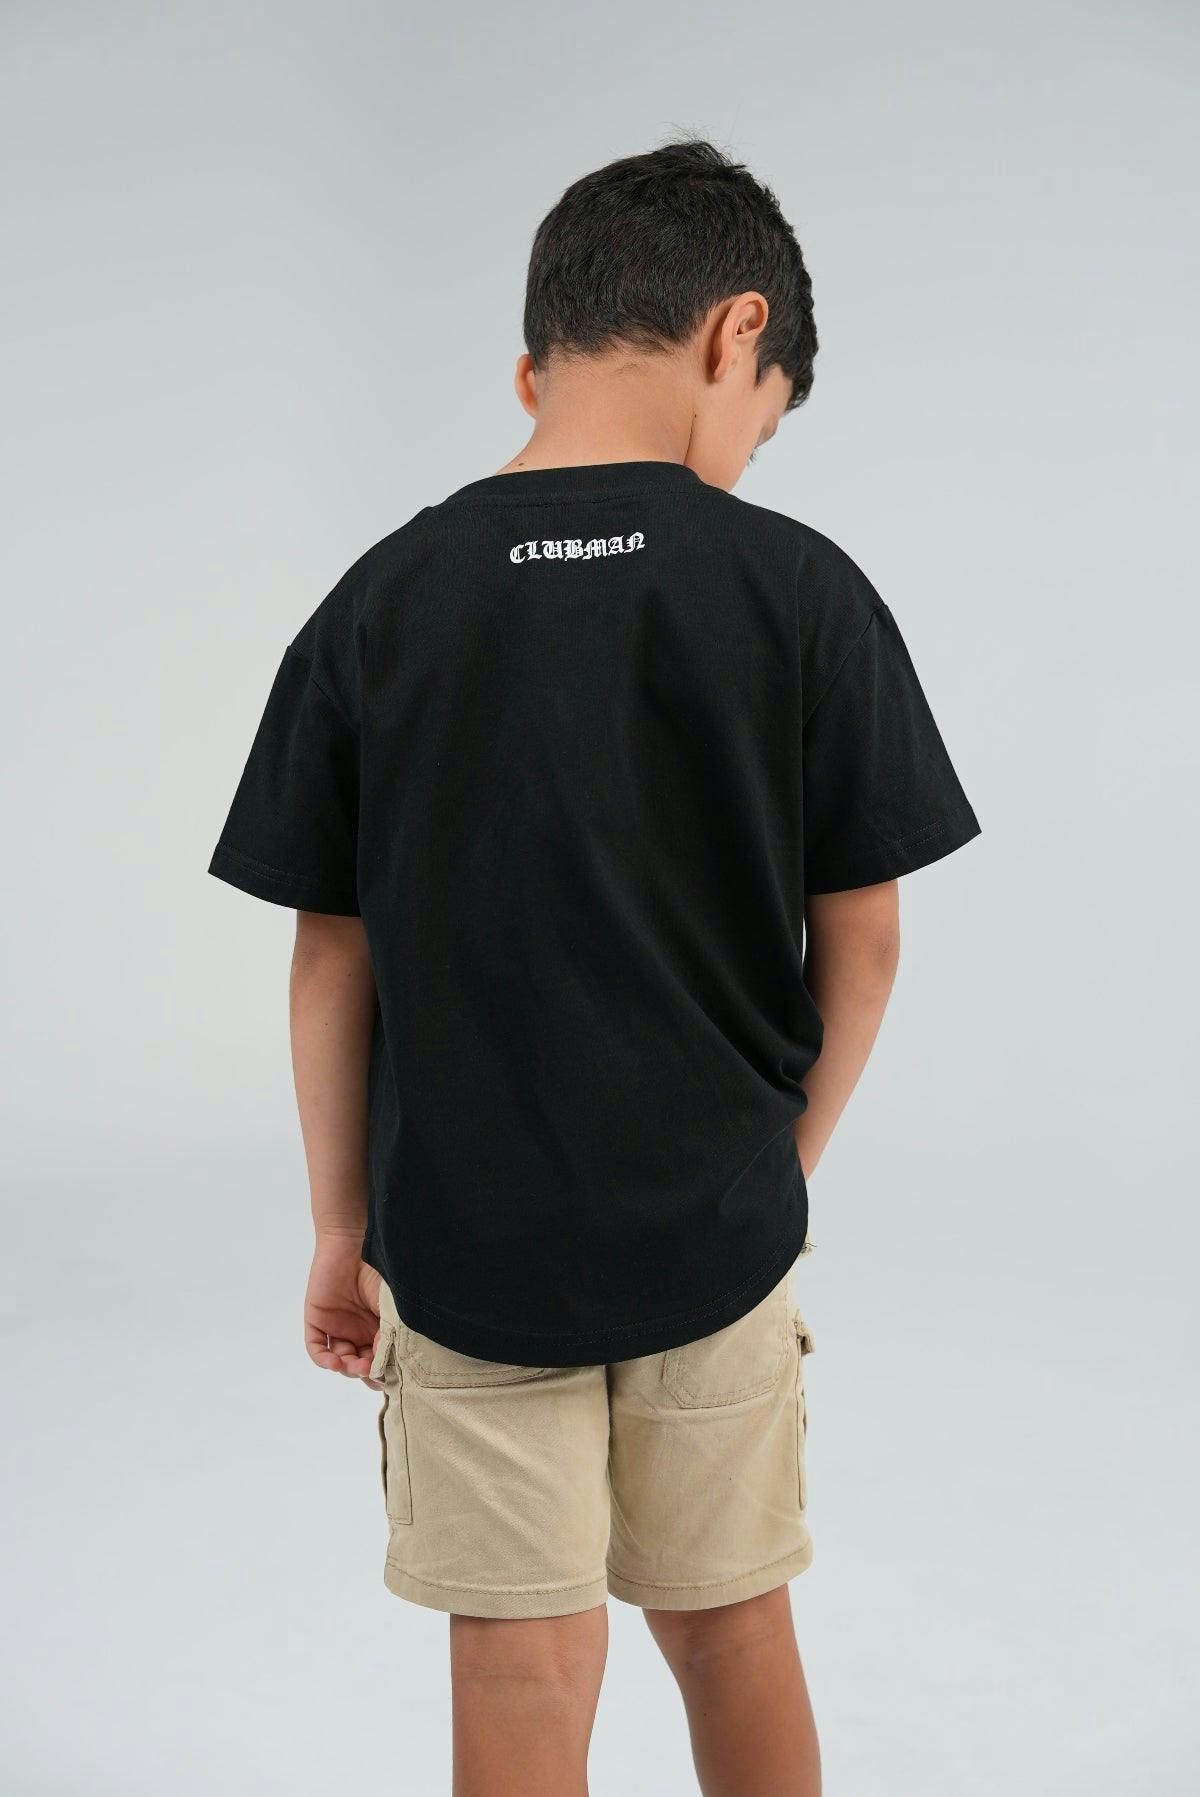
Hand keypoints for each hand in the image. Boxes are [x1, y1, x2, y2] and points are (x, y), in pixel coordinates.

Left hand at [304, 1237, 383, 1386]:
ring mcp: (337, 1327)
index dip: (384, 1371)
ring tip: (355, 1367)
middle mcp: (358, 1331)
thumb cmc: (379, 1270)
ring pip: (340, 1360)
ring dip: (348, 1368)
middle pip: (360, 1364)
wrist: (353, 1243)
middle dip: (366, 1373)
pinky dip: (324, 1360)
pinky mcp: (317, 1321)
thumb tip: (389, 1364)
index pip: (380, 1358)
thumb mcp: (392, 1305)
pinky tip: (335, 1363)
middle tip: (371, 1372)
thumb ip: (391, 1333)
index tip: (390, 1376)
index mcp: (379, 1328)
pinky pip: (317, 1348)